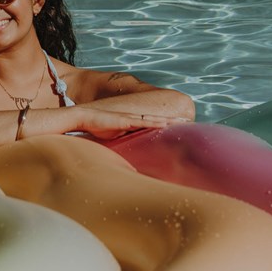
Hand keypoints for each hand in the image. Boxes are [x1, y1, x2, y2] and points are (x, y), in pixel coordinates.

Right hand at [67, 105, 182, 139]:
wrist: (83, 118)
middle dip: (173, 120)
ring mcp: (129, 118)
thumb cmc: (96, 128)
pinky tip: (164, 123)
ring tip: (183, 121)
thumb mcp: (113, 136)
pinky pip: (142, 122)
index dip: (166, 123)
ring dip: (168, 120)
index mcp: (131, 122)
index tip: (179, 124)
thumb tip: (129, 152)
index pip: (152, 122)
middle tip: (188, 120)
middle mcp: (133, 118)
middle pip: (157, 119)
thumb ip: (123, 140)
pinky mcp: (124, 120)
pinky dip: (154, 122)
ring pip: (153, 119)